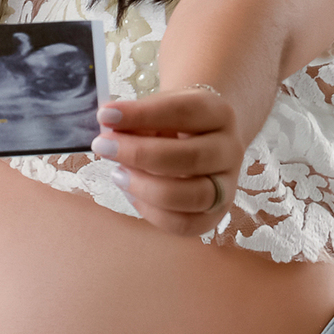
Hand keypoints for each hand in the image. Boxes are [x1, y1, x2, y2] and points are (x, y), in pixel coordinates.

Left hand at [90, 89, 242, 237]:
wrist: (205, 139)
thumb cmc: (175, 123)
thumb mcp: (159, 110)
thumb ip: (137, 118)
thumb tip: (108, 125)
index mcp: (218, 113)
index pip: (184, 111)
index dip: (142, 114)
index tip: (106, 114)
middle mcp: (230, 149)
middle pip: (190, 157)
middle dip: (139, 154)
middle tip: (103, 146)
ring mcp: (227, 185)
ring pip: (192, 196)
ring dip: (146, 187)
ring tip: (118, 174)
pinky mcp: (216, 215)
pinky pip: (185, 224)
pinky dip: (152, 211)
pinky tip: (131, 193)